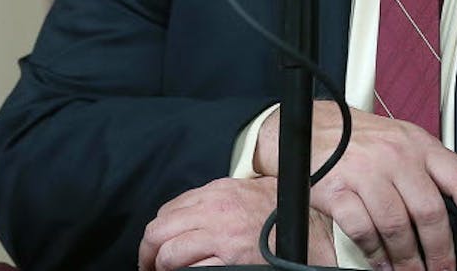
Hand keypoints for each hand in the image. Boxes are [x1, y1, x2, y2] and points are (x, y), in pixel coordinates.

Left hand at [138, 175, 333, 270]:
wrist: (308, 226)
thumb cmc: (276, 213)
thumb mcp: (240, 194)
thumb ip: (212, 201)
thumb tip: (183, 219)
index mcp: (216, 193)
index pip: (168, 212)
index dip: (157, 235)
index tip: (157, 248)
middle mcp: (215, 211)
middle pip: (159, 231)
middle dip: (148, 253)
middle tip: (150, 268)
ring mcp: (222, 237)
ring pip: (168, 253)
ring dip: (163, 268)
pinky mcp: (230, 259)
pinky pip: (191, 270)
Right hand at [255, 102, 456, 270]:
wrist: (312, 127)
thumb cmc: (361, 139)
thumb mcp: (402, 141)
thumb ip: (426, 170)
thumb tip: (453, 214)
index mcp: (419, 144)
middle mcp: (397, 157)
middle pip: (429, 212)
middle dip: (440, 250)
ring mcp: (367, 172)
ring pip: (397, 227)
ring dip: (407, 259)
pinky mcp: (339, 190)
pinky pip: (363, 231)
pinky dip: (375, 254)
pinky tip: (381, 264)